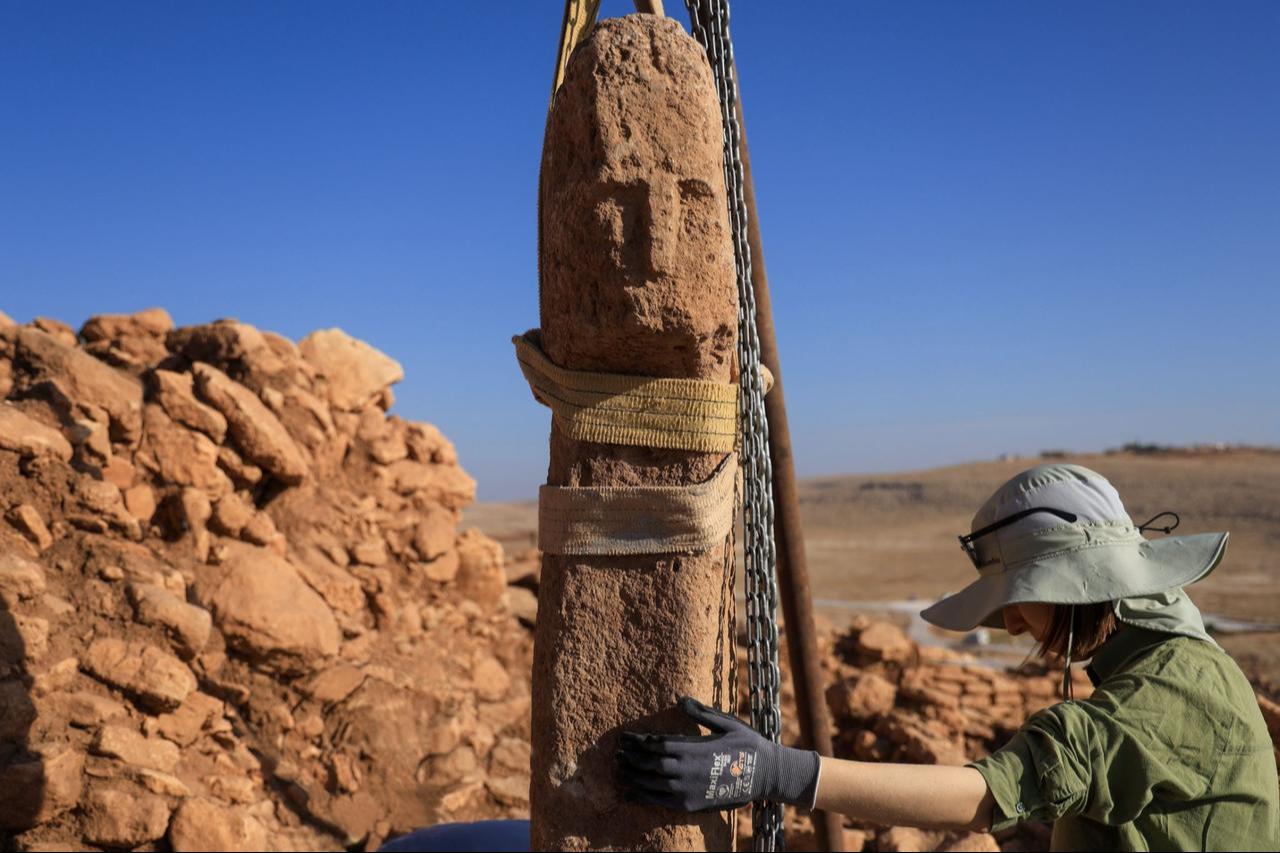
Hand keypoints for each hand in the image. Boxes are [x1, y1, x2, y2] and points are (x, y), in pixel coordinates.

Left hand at [615, 696, 819, 812]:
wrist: (765, 775)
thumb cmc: (747, 745)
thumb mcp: (727, 723)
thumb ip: (701, 713)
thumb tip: (681, 698)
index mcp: (692, 748)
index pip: (656, 744)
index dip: (637, 741)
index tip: (624, 737)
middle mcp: (686, 770)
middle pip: (649, 764)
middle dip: (630, 758)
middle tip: (616, 753)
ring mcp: (687, 790)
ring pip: (650, 784)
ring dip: (632, 777)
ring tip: (618, 771)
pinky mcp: (690, 804)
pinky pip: (661, 802)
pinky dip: (643, 798)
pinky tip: (631, 794)